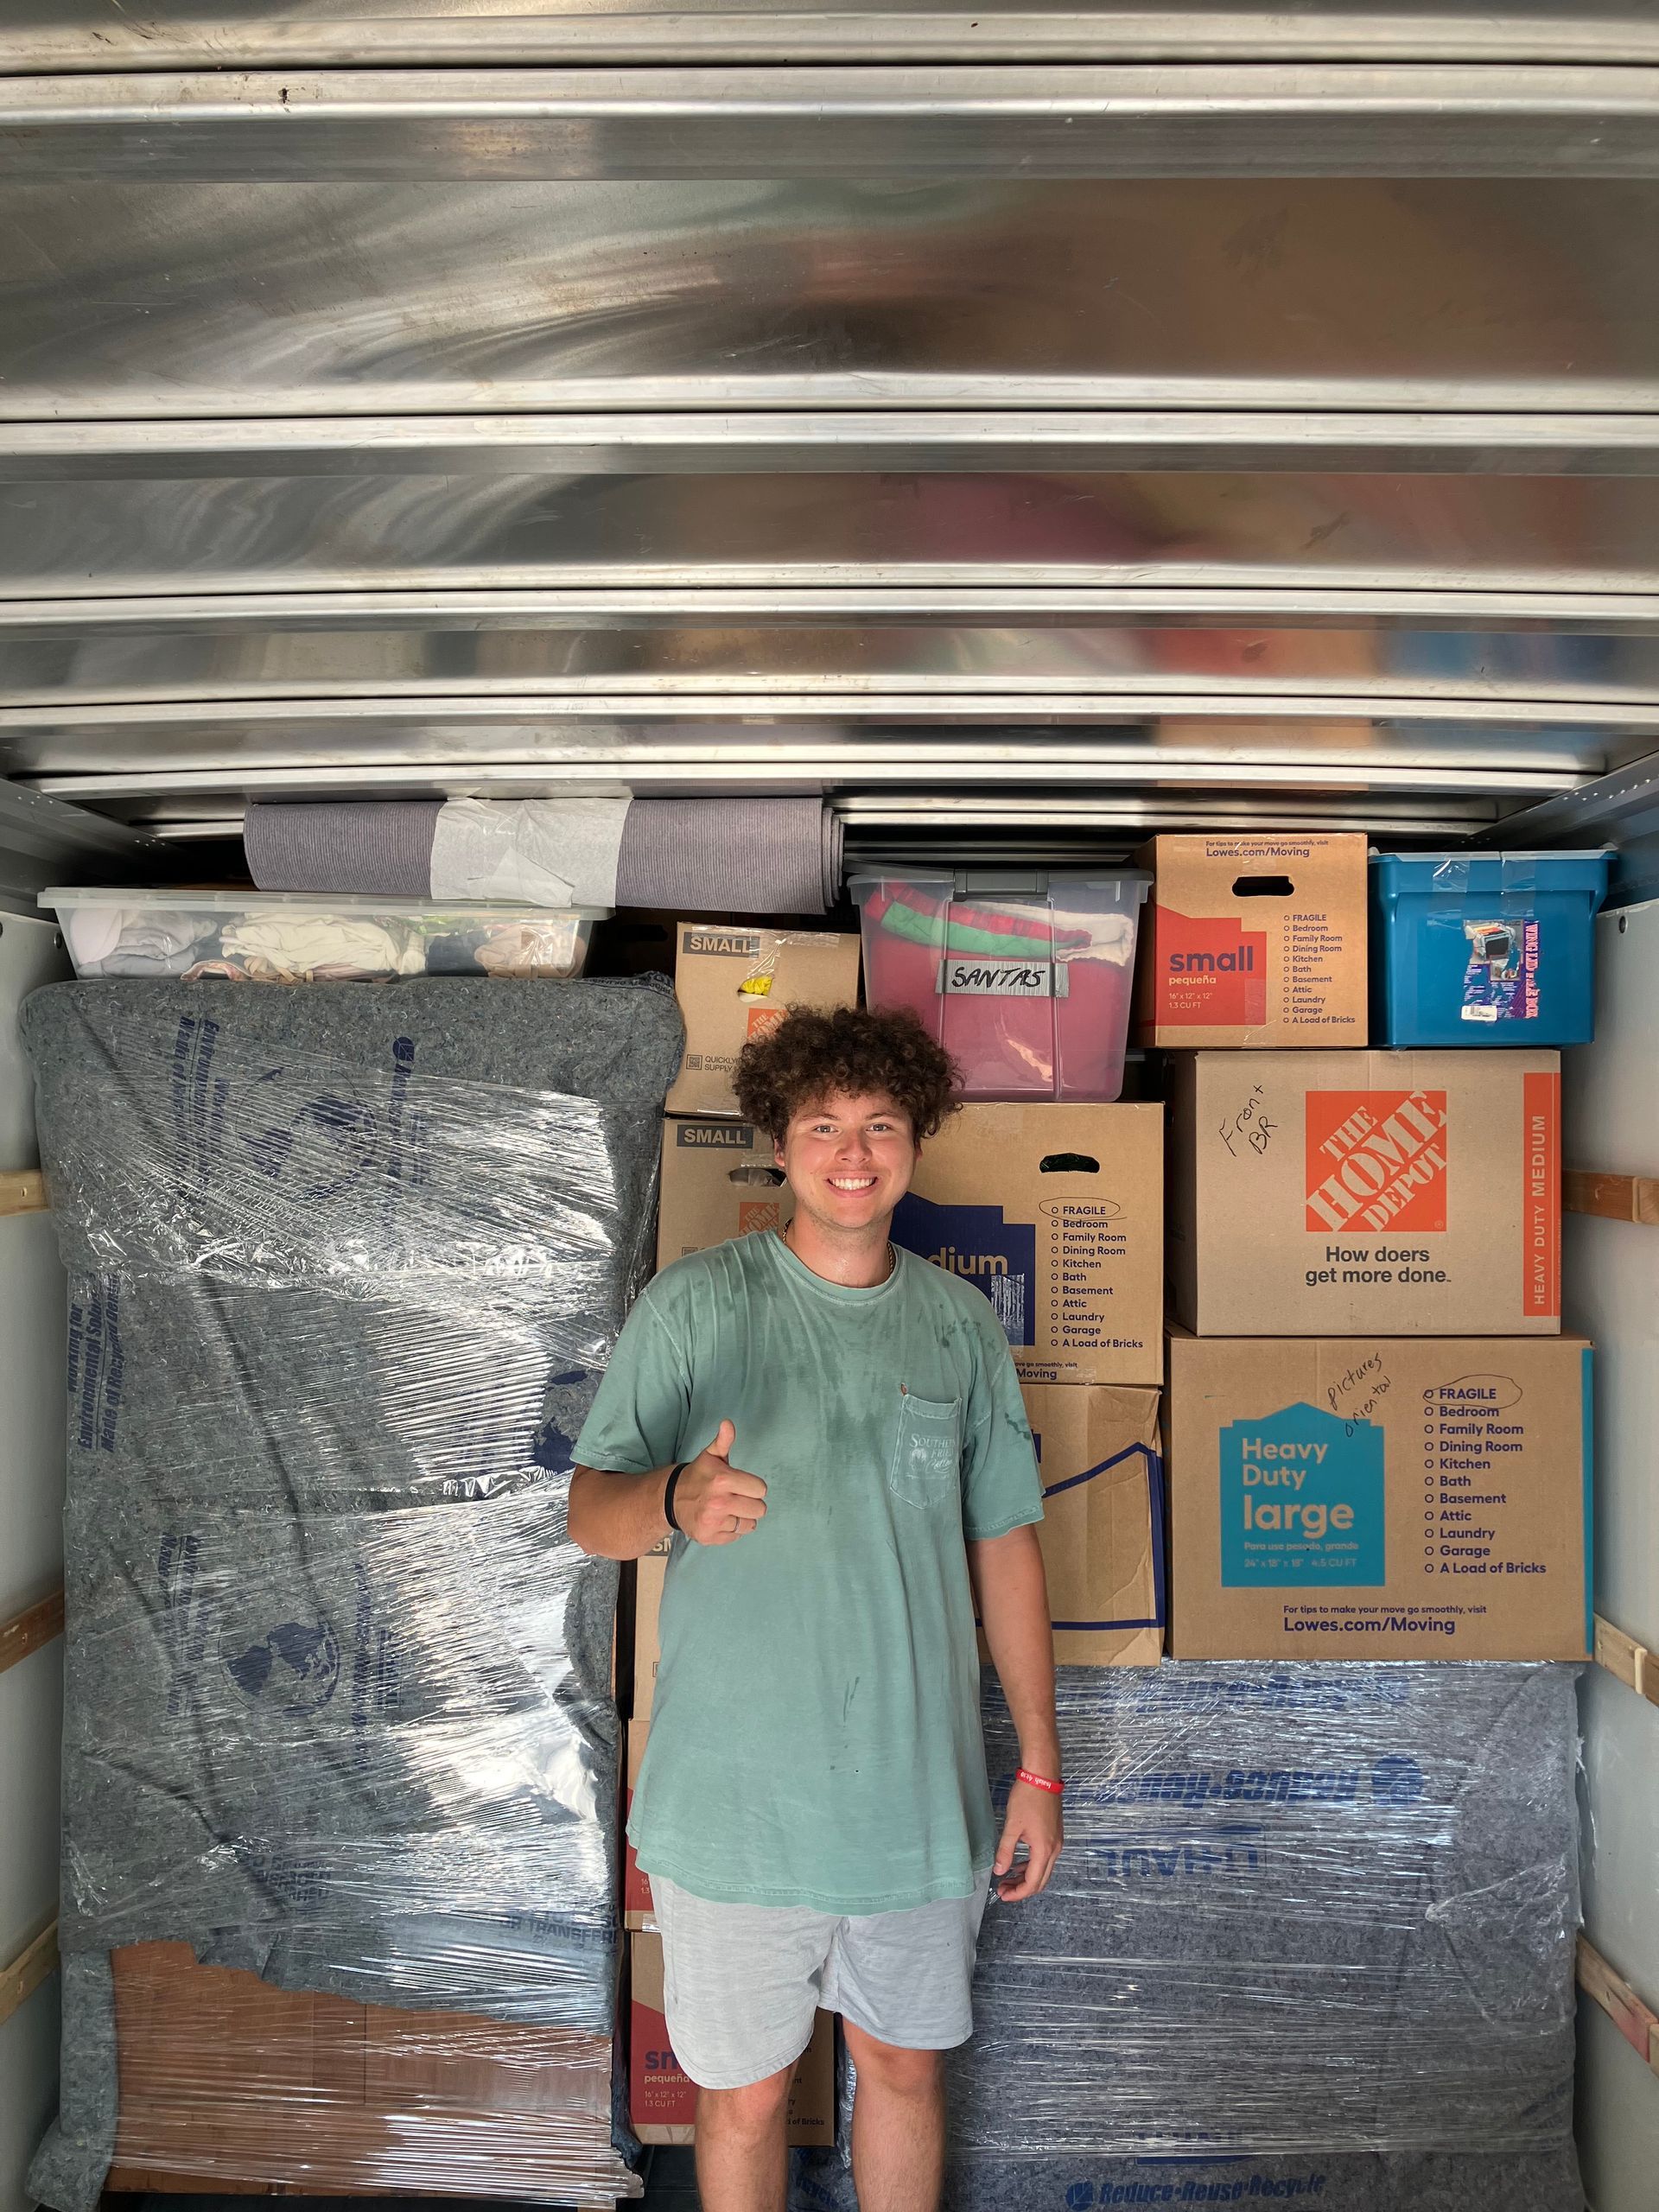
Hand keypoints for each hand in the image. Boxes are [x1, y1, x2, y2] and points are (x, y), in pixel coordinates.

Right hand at [670, 1421, 767, 1547]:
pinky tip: (720, 1520)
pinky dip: (731, 1530)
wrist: (670, 1499)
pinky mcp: (709, 1537)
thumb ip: (724, 1440)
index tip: (741, 1485)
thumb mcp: (711, 1456)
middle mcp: (719, 1503)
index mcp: (723, 1480)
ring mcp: (713, 1522)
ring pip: (750, 1525)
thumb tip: (728, 1423)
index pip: (761, 1489)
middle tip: (736, 1498)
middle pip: (759, 1509)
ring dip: (742, 1518)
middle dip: (750, 1503)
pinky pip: (736, 1537)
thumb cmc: (698, 1476)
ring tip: (728, 1510)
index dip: (753, 1487)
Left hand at [992, 1778, 1062, 1901]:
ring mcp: (1057, 1843)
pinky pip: (1045, 1859)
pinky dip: (1032, 1866)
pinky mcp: (1055, 1836)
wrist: (1042, 1777)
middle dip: (1021, 1889)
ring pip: (1043, 1870)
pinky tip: (1019, 1864)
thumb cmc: (1027, 1798)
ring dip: (1026, 1878)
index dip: (1018, 1893)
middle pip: (1040, 1881)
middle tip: (1002, 1889)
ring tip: (1007, 1879)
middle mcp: (1054, 1850)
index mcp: (1044, 1850)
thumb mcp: (1012, 1825)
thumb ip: (1005, 1850)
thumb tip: (999, 1871)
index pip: (1033, 1883)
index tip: (1002, 1895)